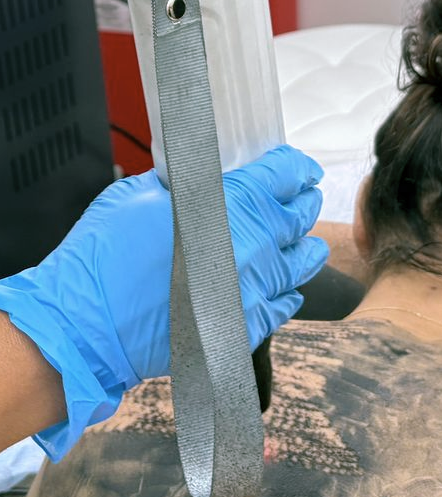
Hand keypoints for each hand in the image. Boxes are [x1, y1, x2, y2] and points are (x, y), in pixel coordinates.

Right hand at [0, 145, 327, 457]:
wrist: (82, 328)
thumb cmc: (102, 260)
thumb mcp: (141, 195)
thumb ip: (185, 181)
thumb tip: (204, 174)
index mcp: (228, 205)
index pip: (284, 174)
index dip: (296, 168)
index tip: (300, 169)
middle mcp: (251, 245)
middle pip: (301, 215)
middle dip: (304, 202)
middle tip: (303, 199)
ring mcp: (253, 288)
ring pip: (303, 261)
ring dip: (304, 247)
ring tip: (303, 241)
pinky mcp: (246, 327)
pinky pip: (285, 304)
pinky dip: (286, 291)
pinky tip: (280, 285)